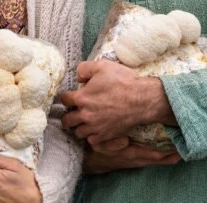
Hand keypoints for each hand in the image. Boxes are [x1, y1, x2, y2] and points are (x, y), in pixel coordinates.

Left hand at [60, 60, 174, 143]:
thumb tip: (78, 77)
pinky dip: (91, 136)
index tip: (71, 97)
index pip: (64, 100)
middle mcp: (85, 115)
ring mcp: (95, 127)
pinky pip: (92, 141)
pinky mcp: (106, 135)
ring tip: (84, 122)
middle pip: (67, 120)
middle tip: (73, 113)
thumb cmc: (123, 81)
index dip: (67, 97)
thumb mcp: (102, 66)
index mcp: (82, 98)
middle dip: (68, 116)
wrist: (142, 99)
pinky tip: (95, 130)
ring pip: (78, 132)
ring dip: (79, 127)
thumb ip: (84, 69)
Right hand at [83, 142, 180, 173]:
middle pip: (163, 158)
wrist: (94, 160)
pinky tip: (171, 147)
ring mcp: (140, 160)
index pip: (155, 155)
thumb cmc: (98, 149)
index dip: (169, 151)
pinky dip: (165, 153)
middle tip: (189, 141)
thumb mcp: (100, 144)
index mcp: (132, 154)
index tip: (180, 143)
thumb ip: (110, 143)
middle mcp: (139, 159)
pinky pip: (156, 157)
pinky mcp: (139, 159)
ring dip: (172, 152)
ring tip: (184, 142)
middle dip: (176, 151)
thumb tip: (124, 141)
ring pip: (161, 159)